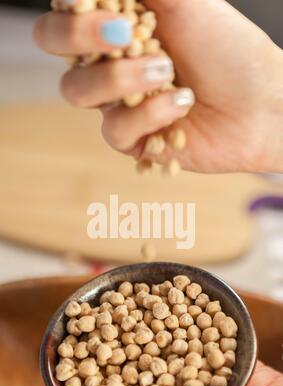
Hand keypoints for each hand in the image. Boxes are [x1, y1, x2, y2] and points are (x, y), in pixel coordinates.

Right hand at [34, 0, 282, 172]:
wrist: (261, 105)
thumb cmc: (230, 50)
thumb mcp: (186, 2)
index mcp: (118, 21)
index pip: (68, 7)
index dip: (70, 5)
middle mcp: (110, 59)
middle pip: (53, 43)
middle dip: (78, 34)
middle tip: (122, 32)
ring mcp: (117, 101)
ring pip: (76, 90)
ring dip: (118, 78)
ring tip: (166, 70)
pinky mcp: (131, 139)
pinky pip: (115, 130)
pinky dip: (150, 113)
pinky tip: (182, 103)